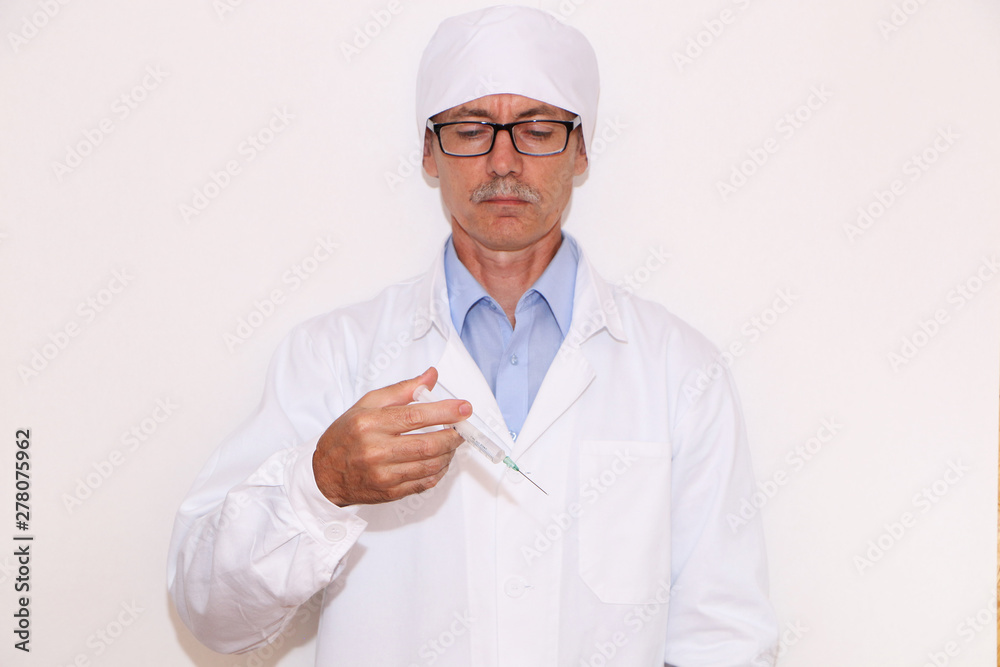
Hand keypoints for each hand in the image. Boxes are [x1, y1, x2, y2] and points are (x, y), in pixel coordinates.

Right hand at [312, 367, 469, 505]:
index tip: (464, 408)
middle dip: (453, 435)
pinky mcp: (390, 492)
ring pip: (430, 465)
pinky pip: (425, 482)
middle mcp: (376, 450)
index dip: (445, 412)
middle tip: (462, 428)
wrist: (324, 475)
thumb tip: (430, 377)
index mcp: (370, 424)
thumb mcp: (367, 404)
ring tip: (451, 442)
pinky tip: (439, 460)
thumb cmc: (346, 436)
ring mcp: (383, 475)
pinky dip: (439, 470)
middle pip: (428, 444)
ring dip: (449, 453)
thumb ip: (401, 390)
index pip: (415, 416)